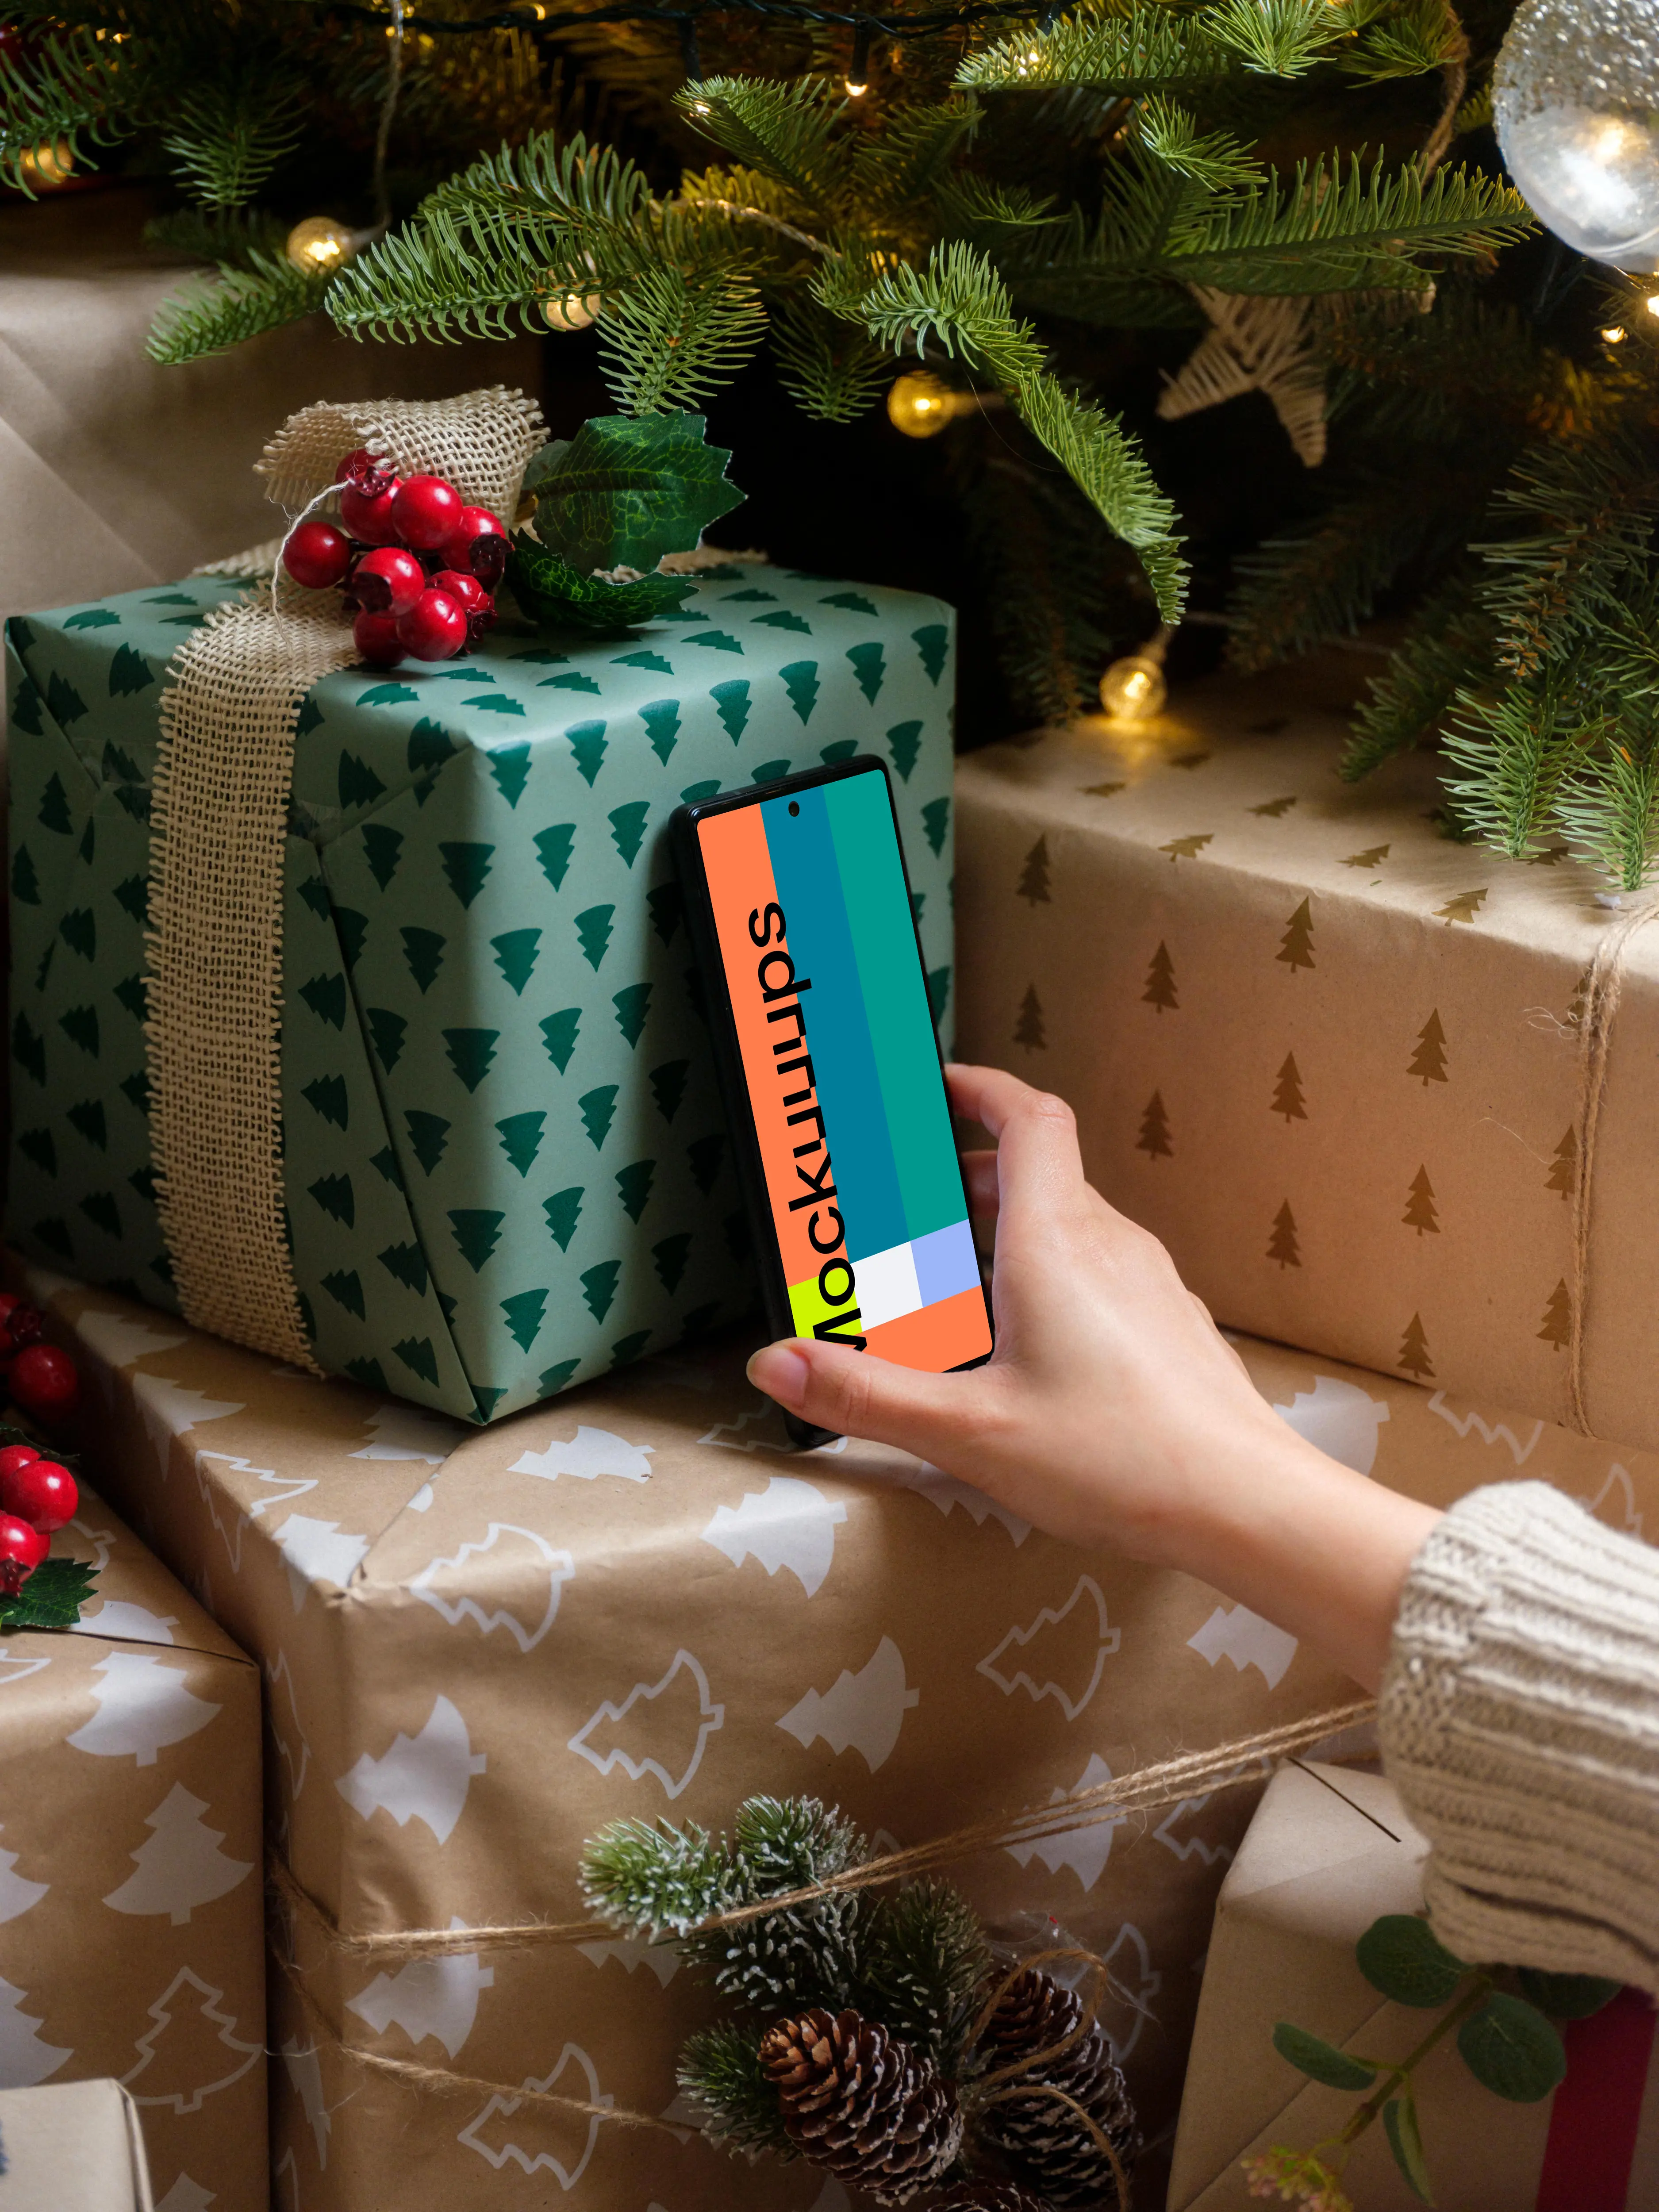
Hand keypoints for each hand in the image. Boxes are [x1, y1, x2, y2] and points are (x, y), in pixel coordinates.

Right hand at [747, 1064, 1438, 1688]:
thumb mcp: (968, 1433)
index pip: (1027, 1117)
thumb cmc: (1118, 1461)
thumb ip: (866, 1394)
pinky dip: (1045, 1271)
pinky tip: (1020, 1339)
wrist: (1249, 1505)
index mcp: (1055, 1241)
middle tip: (908, 1203)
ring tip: (951, 1274)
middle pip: (1036, 1170)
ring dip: (1006, 1226)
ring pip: (1067, 1221)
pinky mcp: (1166, 1323)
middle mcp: (1107, 1243)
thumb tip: (774, 1364)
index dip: (980, 1087)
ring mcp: (1147, 1282)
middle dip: (967, 1173)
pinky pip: (1096, 1268)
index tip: (935, 1086)